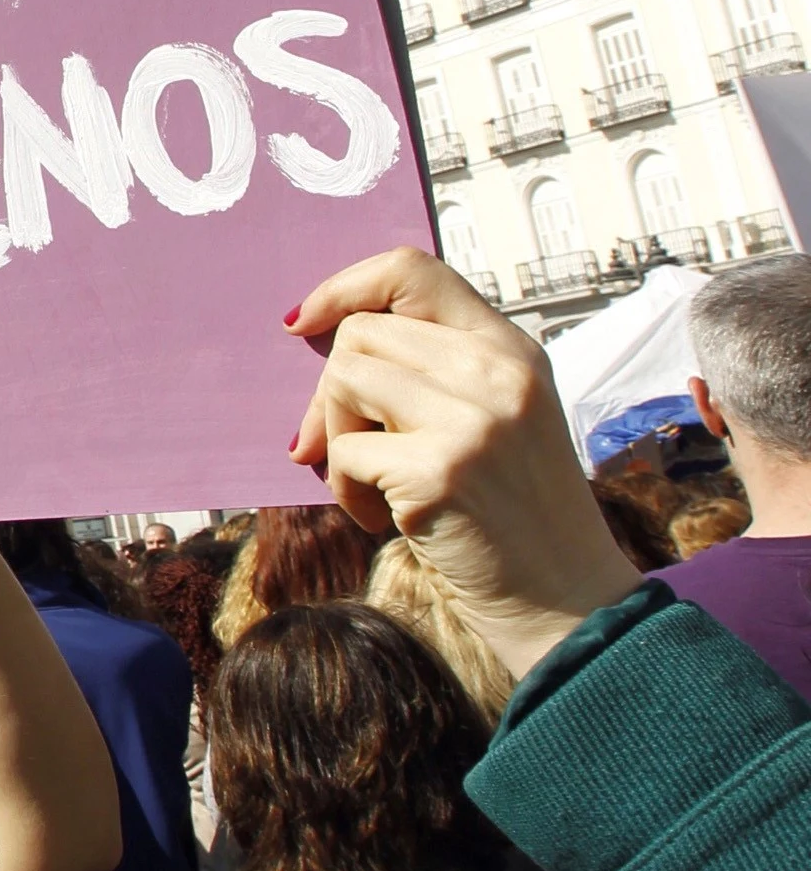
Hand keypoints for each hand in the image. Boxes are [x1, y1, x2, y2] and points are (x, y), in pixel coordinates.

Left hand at [283, 247, 645, 678]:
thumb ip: (430, 369)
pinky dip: (345, 491)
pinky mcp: (439, 470)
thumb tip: (318, 336)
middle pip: (360, 333)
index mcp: (512, 348)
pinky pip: (342, 455)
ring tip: (373, 482)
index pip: (412, 270)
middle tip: (343, 446)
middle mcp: (498, 371)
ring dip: (337, 439)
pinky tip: (383, 519)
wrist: (566, 600)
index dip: (344, 288)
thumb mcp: (493, 415)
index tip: (304, 324)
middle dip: (330, 393)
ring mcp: (473, 418)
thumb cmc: (512, 511)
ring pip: (343, 381)